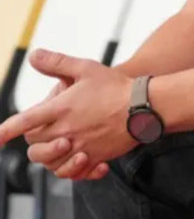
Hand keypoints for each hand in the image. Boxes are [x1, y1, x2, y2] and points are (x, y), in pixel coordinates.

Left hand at [0, 50, 137, 179]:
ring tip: (61, 144)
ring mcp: (79, 147)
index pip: (24, 122)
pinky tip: (80, 160)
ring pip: (49, 162)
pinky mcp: (94, 157)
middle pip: (35, 144)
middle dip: (34, 138)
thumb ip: (58, 63)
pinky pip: (73, 172)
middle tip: (45, 129)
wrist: (144, 106)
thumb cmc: (116, 87)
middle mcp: (66, 131)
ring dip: (50, 155)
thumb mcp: (86, 68)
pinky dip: (72, 169)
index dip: (6, 130)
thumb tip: (34, 56)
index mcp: (61, 108)